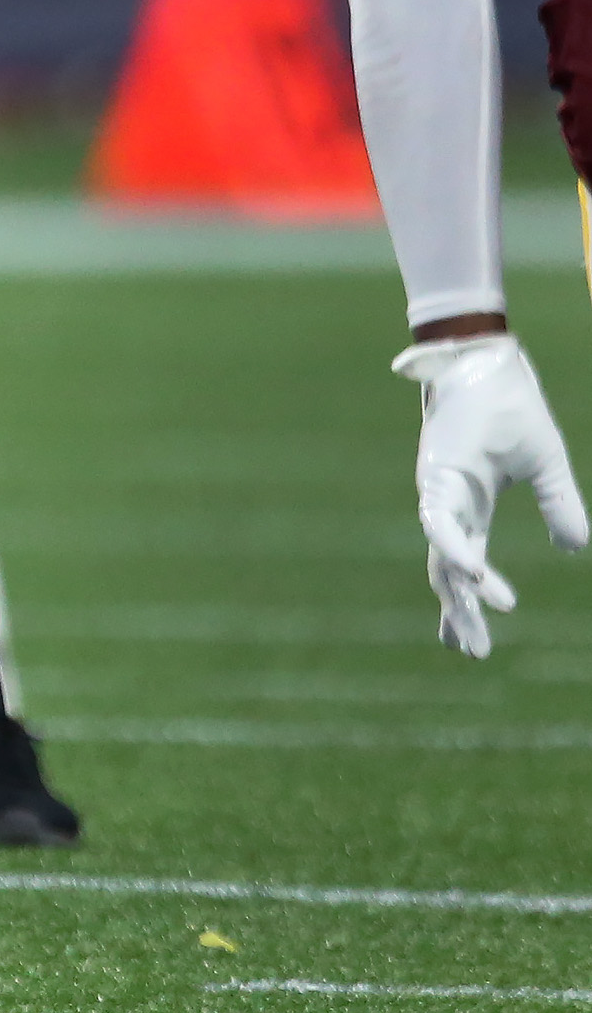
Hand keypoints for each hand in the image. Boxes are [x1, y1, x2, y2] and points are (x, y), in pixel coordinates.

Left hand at [394, 332, 589, 655]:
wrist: (488, 360)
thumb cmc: (511, 407)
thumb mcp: (547, 467)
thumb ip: (560, 507)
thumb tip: (577, 548)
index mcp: (470, 502)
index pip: (465, 560)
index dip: (471, 595)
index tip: (485, 626)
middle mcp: (448, 501)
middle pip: (446, 568)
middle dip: (457, 611)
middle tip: (469, 652)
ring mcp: (437, 488)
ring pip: (441, 552)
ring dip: (457, 592)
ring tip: (472, 632)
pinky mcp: (436, 473)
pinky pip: (441, 521)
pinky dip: (456, 550)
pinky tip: (470, 575)